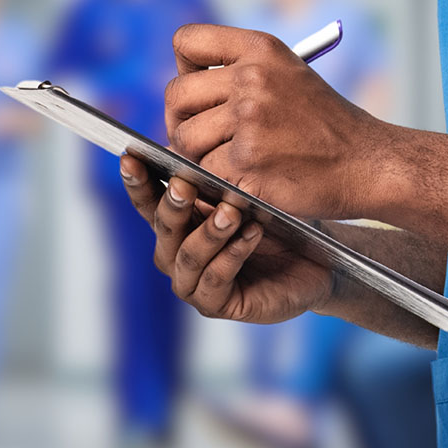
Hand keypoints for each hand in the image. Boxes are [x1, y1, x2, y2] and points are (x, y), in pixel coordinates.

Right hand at [119, 155, 333, 322]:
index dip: (138, 181)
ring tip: (231, 211)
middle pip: (163, 228)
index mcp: (179, 225)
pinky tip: (251, 233)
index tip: (130, 157)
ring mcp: (194, 283)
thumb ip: (218, 180)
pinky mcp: (218, 304)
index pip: (149, 202)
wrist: (317, 265)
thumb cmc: (280, 226)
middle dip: (173, 205)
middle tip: (184, 184)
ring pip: (189, 255)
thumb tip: (194, 143)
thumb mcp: (249, 195)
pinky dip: (233, 254)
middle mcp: (177, 255)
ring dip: (209, 231)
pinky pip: (216, 278)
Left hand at [164, 24, 389, 219]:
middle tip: (202, 139)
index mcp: (262, 50)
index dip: (184, 69)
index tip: (202, 93)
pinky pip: (204, 172)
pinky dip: (220, 182)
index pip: (187, 41)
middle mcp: (253, 79)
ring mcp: (250, 120)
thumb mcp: (290, 77)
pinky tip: (248, 180)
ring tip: (232, 162)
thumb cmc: (329, 127)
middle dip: (181, 121)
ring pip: (184, 138)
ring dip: (199, 156)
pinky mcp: (248, 162)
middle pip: (176, 94)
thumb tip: (182, 94)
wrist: (370, 164)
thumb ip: (241, 74)